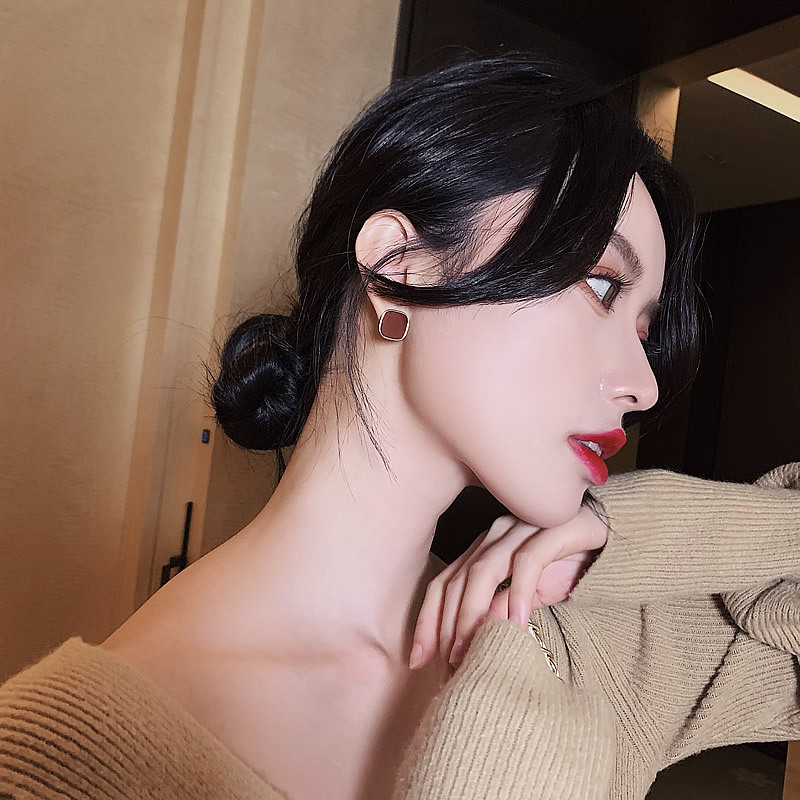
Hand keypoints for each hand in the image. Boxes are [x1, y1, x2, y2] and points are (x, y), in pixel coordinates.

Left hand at [409, 503, 608, 672]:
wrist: (611, 534)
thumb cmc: (566, 564)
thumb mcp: (528, 596)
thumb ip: (499, 611)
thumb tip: (470, 643)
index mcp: (482, 549)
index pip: (443, 584)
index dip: (427, 621)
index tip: (417, 660)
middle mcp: (493, 535)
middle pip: (457, 580)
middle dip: (449, 626)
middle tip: (449, 667)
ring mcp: (520, 528)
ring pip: (483, 570)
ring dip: (473, 613)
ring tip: (471, 651)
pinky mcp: (551, 529)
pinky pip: (527, 562)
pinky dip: (517, 594)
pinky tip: (516, 625)